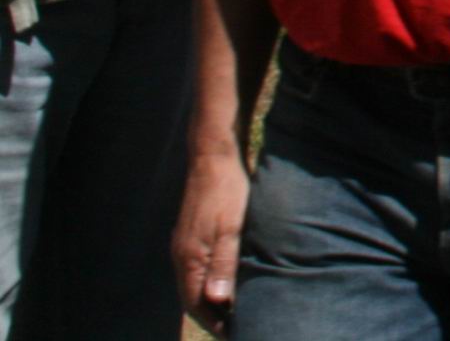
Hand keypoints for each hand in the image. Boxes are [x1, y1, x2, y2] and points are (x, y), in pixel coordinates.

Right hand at [172, 151, 249, 333]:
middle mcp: (182, 256)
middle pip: (193, 298)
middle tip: (236, 329)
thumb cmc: (227, 192)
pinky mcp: (192, 236)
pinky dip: (211, 283)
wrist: (214, 158)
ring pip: (195, 284)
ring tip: (234, 312)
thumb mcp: (232, 228)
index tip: (233, 335)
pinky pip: (198, 269)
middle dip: (212, 316)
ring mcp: (185, 245)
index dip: (213, 322)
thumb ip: (224, 264)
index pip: (195, 304)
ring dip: (211, 301)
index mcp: (190, 258)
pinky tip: (228, 283)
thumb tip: (216, 300)